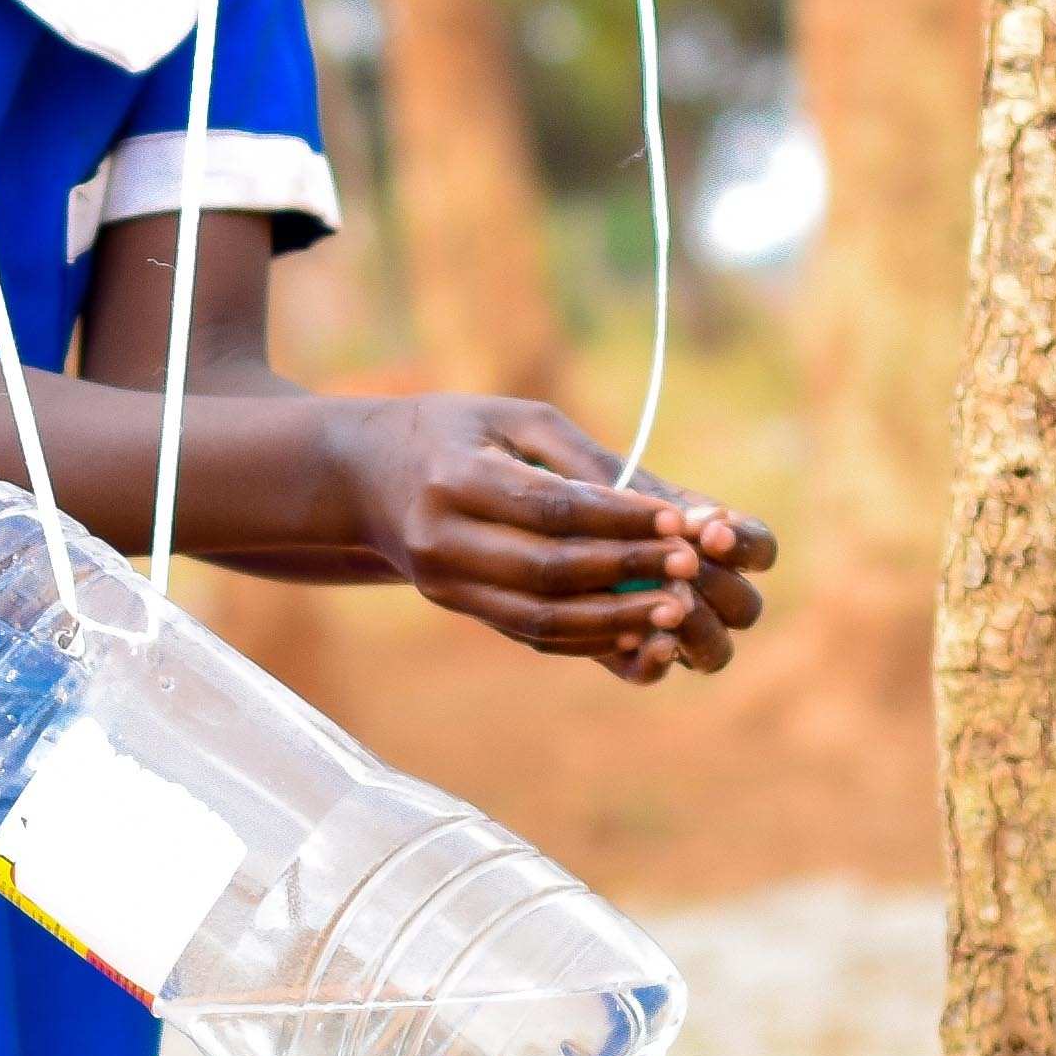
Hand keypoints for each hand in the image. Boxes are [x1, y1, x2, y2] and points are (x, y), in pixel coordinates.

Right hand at [331, 395, 776, 685]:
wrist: (364, 476)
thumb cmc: (454, 431)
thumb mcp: (515, 418)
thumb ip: (588, 458)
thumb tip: (672, 506)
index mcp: (453, 476)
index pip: (551, 508)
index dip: (620, 519)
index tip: (679, 521)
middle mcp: (441, 538)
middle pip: (547, 569)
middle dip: (627, 570)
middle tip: (690, 567)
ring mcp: (444, 582)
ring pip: (540, 617)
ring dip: (615, 618)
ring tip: (676, 609)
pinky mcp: (457, 607)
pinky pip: (529, 633)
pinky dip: (586, 637)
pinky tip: (635, 630)